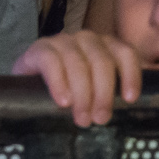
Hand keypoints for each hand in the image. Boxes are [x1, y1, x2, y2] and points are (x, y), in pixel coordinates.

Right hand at [12, 30, 142, 125]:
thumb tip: (131, 110)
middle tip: (100, 119)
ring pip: (78, 62)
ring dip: (83, 93)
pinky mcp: (39, 48)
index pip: (126, 53)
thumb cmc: (69, 91)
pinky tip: (63, 101)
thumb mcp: (93, 91)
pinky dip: (59, 82)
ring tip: (82, 118)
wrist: (28, 86)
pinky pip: (52, 61)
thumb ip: (110, 94)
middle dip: (103, 93)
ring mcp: (63, 41)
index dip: (131, 74)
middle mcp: (87, 39)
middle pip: (102, 61)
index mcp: (106, 46)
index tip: (130, 99)